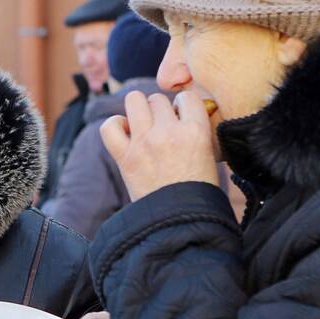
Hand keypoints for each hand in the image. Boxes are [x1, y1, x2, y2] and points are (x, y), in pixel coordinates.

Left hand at [100, 91, 219, 200]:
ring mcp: (144, 142)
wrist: (179, 222)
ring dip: (138, 109)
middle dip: (160, 110)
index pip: (187, 97)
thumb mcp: (209, 156)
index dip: (184, 107)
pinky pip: (110, 126)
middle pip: (158, 99)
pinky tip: (125, 134)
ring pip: (134, 100)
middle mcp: (169, 132)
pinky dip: (115, 126)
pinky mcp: (125, 156)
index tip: (182, 120)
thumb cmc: (198, 191)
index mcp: (196, 130)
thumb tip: (182, 112)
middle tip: (161, 128)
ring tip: (143, 125)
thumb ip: (197, 131)